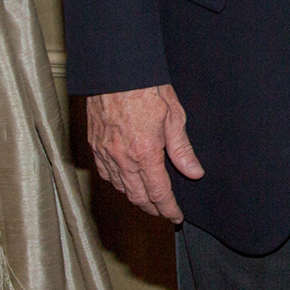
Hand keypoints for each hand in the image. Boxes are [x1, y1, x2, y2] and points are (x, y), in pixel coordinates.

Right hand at [86, 84, 203, 221]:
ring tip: (148, 201)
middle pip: (137, 195)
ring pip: (120, 187)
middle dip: (152, 208)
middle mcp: (122, 158)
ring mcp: (105, 153)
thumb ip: (182, 149)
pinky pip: (106, 174)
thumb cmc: (147, 89)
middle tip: (164, 213)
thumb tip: (194, 172)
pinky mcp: (94, 146)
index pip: (158, 192)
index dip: (168, 208)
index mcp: (145, 153)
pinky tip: (127, 182)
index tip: (176, 217)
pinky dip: (118, 184)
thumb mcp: (174, 117)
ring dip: (135, 197)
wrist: (116, 72)